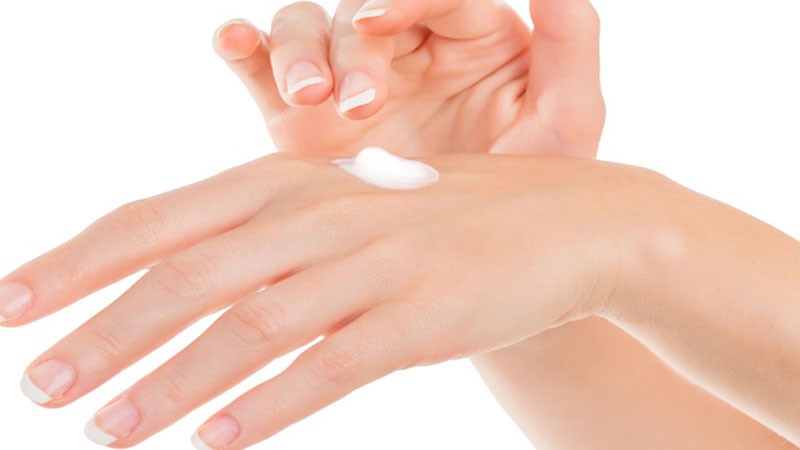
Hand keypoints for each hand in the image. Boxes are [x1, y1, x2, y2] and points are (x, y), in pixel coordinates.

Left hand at [2, 153, 644, 447]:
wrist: (554, 220)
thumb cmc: (427, 218)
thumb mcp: (335, 209)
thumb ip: (256, 238)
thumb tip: (162, 290)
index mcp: (285, 181)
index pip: (156, 220)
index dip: (76, 263)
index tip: (10, 307)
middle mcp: (319, 215)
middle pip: (187, 275)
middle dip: (105, 333)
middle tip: (37, 387)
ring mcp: (374, 264)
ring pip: (250, 326)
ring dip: (171, 384)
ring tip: (104, 432)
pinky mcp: (422, 316)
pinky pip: (332, 365)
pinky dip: (268, 405)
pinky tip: (216, 442)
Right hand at [213, 0, 602, 156]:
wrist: (478, 264)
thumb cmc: (533, 192)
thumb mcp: (568, 119)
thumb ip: (572, 38)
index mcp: (468, 33)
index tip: (386, 25)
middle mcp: (405, 46)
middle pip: (359, 7)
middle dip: (351, 45)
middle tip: (359, 105)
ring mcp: (348, 79)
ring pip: (305, 26)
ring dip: (297, 51)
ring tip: (311, 103)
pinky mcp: (302, 119)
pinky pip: (262, 69)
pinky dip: (243, 49)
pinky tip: (237, 45)